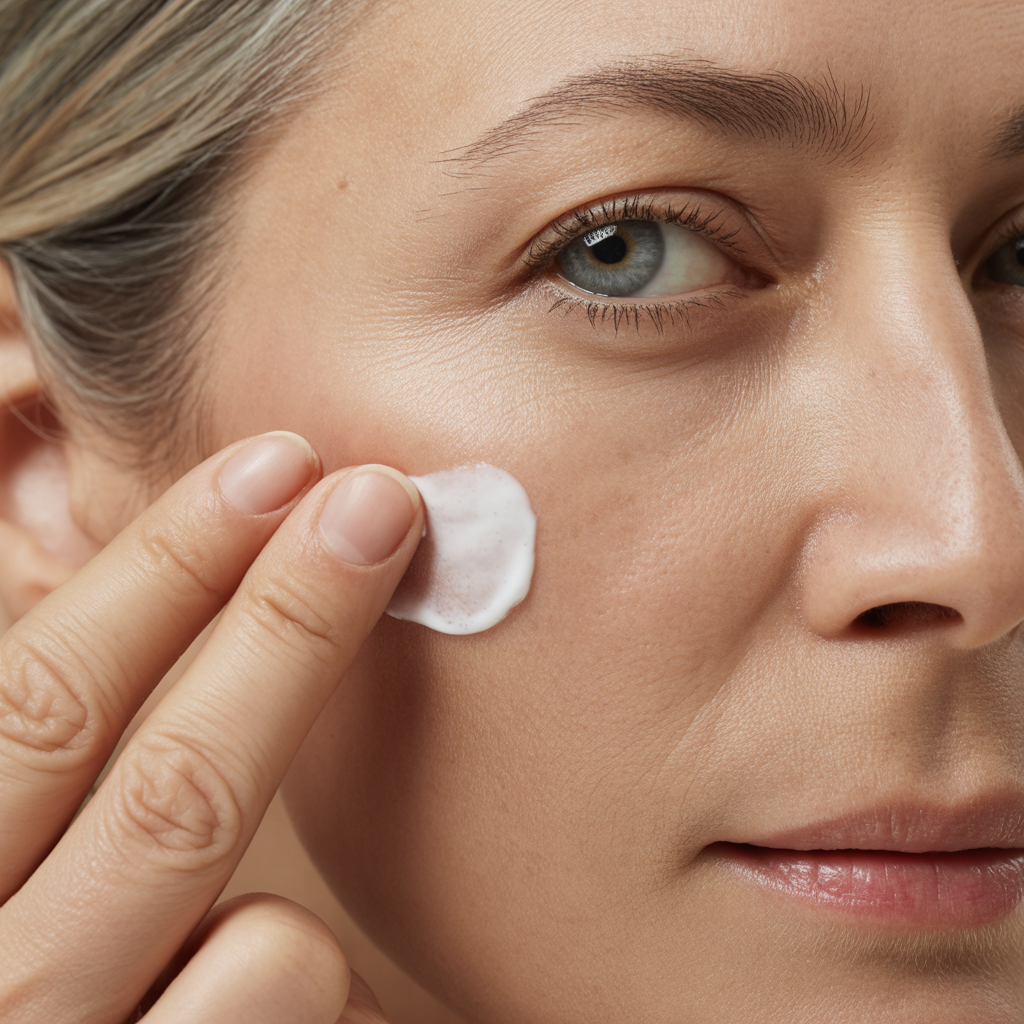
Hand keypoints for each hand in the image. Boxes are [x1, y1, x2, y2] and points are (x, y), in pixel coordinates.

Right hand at [0, 432, 422, 1022]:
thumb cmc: (23, 973)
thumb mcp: (0, 861)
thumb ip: (42, 771)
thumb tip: (142, 614)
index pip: (43, 700)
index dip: (164, 566)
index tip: (275, 465)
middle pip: (172, 785)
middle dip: (288, 623)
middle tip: (377, 502)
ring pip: (271, 951)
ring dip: (282, 925)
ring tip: (229, 951)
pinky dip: (310, 1015)